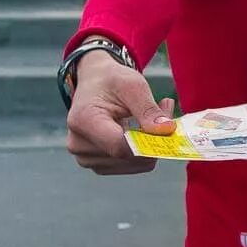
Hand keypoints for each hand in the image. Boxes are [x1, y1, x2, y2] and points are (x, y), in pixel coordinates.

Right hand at [65, 50, 175, 174]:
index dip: (148, 143)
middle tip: (165, 111)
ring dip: (149, 145)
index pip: (119, 146)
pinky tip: (142, 131)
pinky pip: (129, 166)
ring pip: (132, 163)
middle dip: (152, 139)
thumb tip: (166, 130)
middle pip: (127, 156)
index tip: (168, 128)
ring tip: (151, 118)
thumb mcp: (132, 85)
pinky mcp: (96, 164)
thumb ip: (148, 109)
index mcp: (84, 120)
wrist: (95, 82)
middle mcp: (78, 144)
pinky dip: (142, 151)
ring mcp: (85, 157)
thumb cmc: (111, 80)